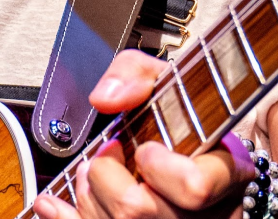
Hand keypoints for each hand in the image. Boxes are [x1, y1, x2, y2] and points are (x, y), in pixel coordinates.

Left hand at [31, 50, 255, 218]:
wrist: (189, 156)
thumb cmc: (182, 123)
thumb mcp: (167, 80)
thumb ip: (135, 73)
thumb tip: (107, 97)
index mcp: (224, 173)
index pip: (194, 187)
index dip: (160, 166)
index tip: (145, 148)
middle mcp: (204, 214)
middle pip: (137, 210)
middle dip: (104, 175)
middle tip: (107, 154)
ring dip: (87, 193)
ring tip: (94, 172)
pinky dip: (64, 216)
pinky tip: (53, 203)